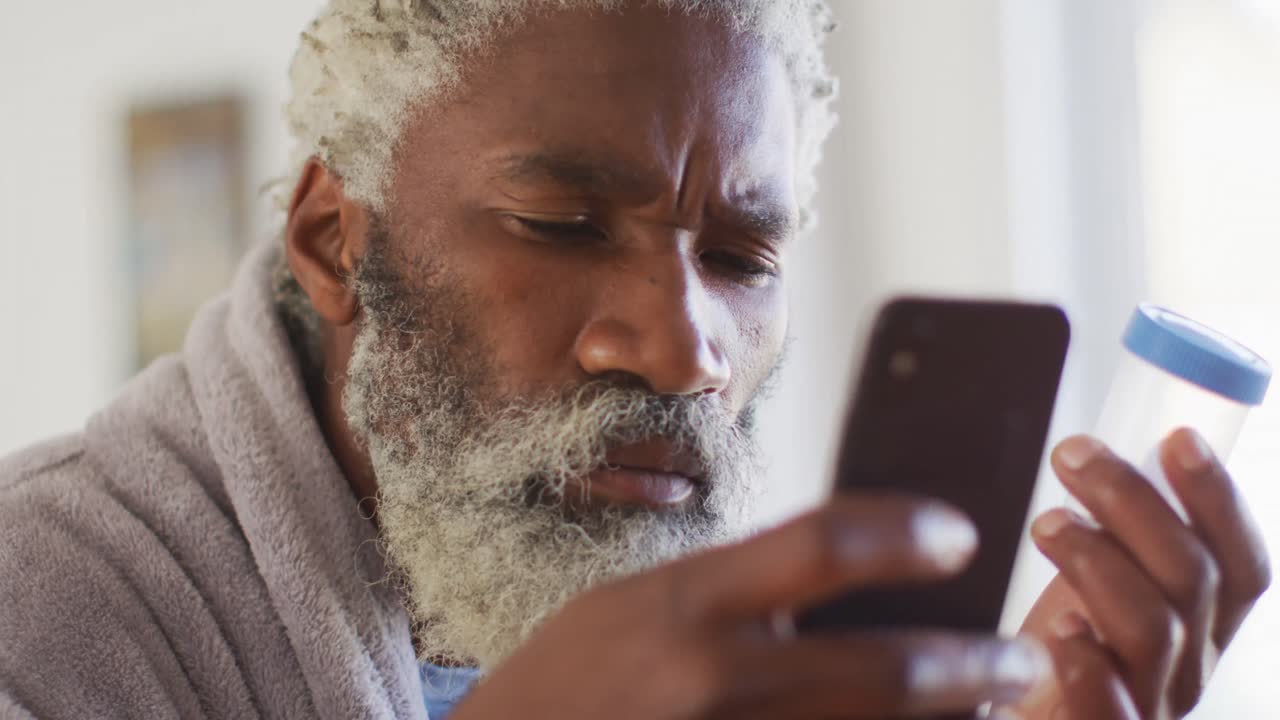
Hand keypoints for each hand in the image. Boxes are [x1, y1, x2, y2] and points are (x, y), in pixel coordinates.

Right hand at [451, 495, 1050, 718]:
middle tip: (1021, 658)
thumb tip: (847, 571)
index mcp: (683, 604)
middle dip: (972, 669)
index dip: (906, 533)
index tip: (959, 533)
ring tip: (993, 707)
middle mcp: (711, 680)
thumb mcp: (642, 602)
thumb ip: (738, 588)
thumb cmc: (573, 675)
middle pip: (880, 673)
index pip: (821, 544)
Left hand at [1014, 429, 1271, 718]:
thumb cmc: (1061, 654)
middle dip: (1133, 503)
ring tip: (1048, 524)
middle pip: (1192, 579)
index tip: (1177, 439)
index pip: (1242, 565)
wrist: (1031, 719)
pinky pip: (1110, 710)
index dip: (1219, 500)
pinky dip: (1087, 664)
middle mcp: (1190, 669)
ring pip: (1153, 628)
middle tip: (1073, 457)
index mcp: (1203, 628)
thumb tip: (1100, 452)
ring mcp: (1152, 706)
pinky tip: (1059, 628)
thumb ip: (1118, 539)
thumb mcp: (1100, 587)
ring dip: (1098, 560)